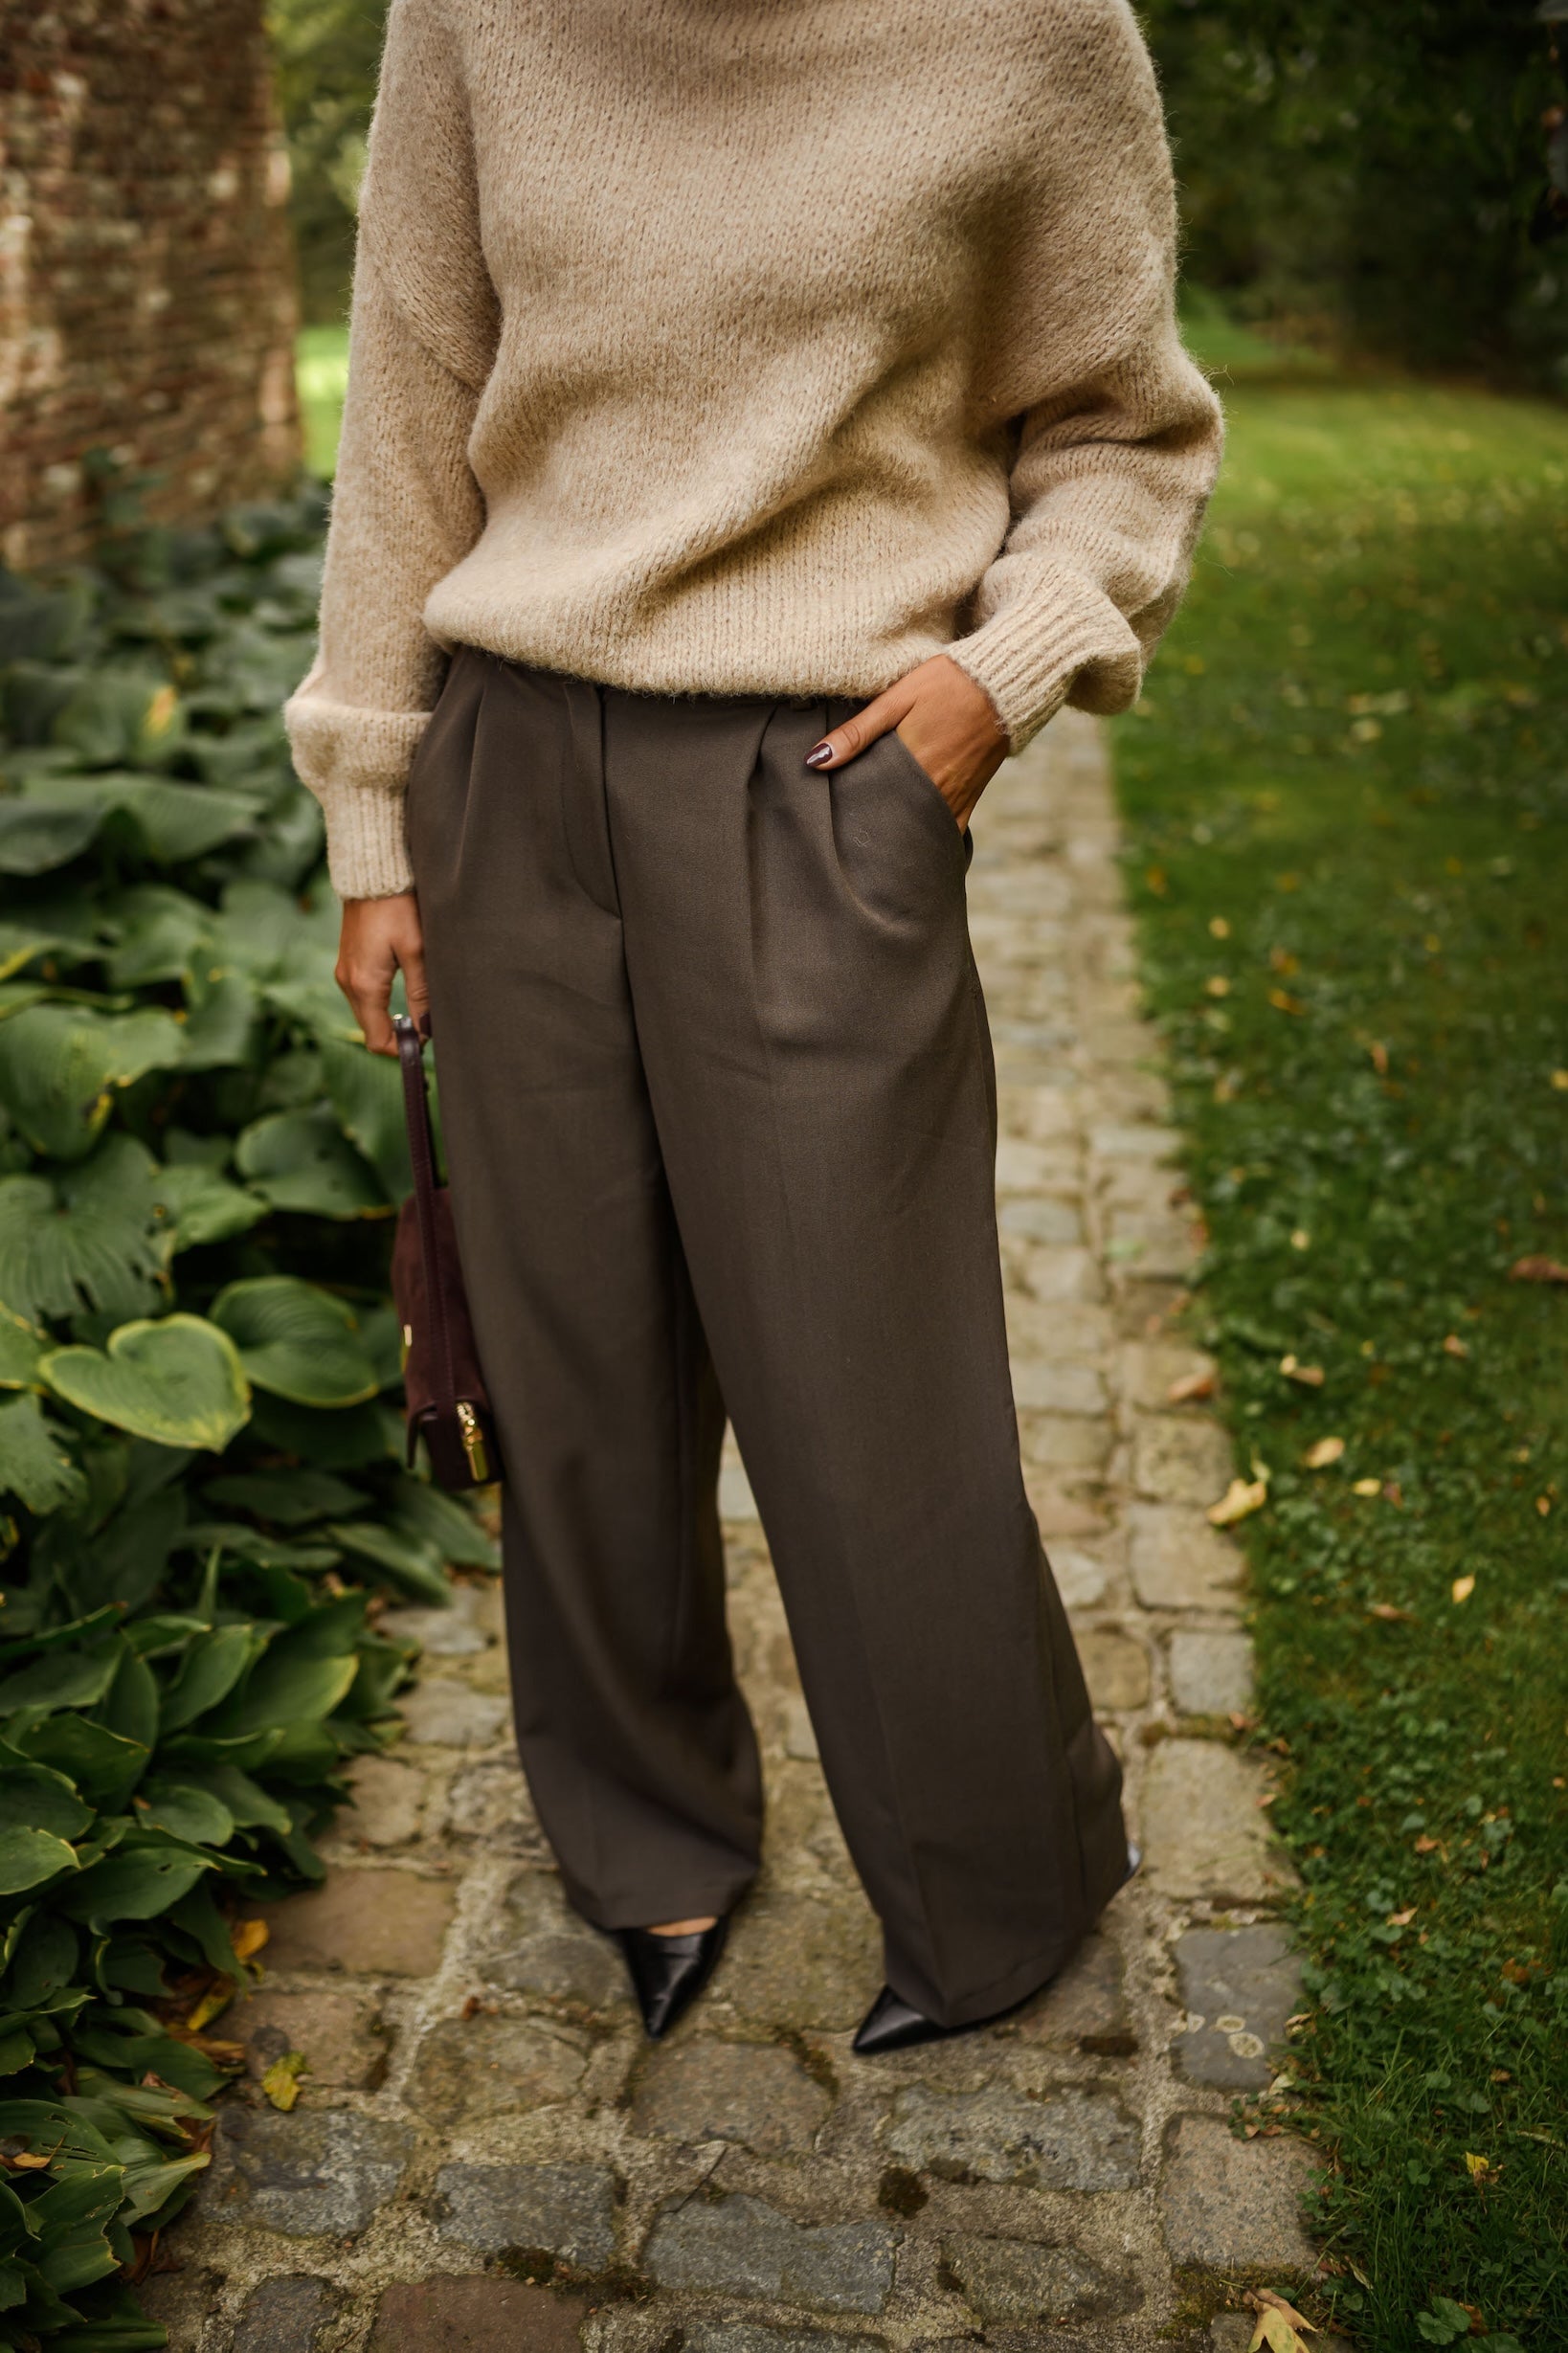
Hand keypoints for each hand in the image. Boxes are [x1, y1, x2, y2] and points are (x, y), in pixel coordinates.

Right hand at [334, 891, 428, 1054]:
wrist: (372, 875)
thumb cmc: (397, 908)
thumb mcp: (416, 951)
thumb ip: (421, 993)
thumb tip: (427, 1028)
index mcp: (365, 985)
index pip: (377, 1039)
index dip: (402, 1049)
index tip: (426, 1044)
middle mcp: (348, 983)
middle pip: (370, 1030)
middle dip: (397, 1038)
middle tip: (427, 1032)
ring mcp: (345, 973)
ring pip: (367, 1014)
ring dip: (389, 1021)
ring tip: (419, 1014)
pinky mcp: (348, 963)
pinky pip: (363, 996)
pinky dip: (380, 1005)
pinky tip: (402, 995)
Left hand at [804, 654, 1007, 829]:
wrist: (1003, 684)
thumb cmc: (946, 684)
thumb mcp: (896, 699)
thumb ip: (856, 733)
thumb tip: (815, 761)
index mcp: (910, 766)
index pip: (870, 806)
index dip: (851, 819)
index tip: (834, 825)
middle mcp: (933, 789)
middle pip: (893, 825)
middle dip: (872, 833)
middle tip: (851, 839)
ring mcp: (954, 797)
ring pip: (920, 831)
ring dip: (900, 837)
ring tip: (877, 844)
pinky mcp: (971, 797)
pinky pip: (949, 830)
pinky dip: (931, 836)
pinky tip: (914, 841)